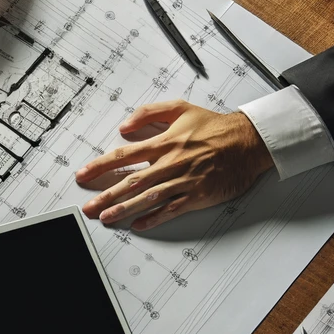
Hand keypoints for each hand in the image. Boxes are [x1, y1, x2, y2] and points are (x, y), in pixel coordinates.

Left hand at [76, 101, 273, 230]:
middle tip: (88, 207)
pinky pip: (172, 209)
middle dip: (107, 195)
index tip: (83, 175)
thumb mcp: (180, 108)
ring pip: (148, 198)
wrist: (249, 141)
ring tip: (106, 217)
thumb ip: (148, 113)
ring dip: (125, 209)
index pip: (124, 156)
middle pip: (132, 182)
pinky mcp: (197, 195)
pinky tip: (139, 224)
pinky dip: (155, 218)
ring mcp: (184, 180)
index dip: (100, 166)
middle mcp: (171, 163)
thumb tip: (124, 127)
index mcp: (164, 143)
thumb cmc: (215, 126)